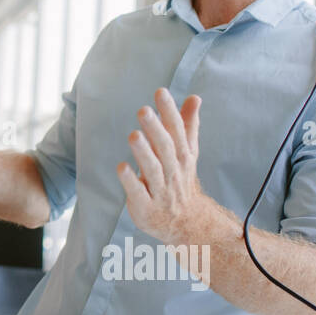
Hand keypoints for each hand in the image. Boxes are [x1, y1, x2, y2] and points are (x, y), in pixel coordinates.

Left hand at [115, 88, 203, 244]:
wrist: (187, 222)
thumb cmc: (180, 180)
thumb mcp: (187, 153)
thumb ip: (187, 125)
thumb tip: (194, 97)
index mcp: (182, 156)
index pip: (177, 131)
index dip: (169, 112)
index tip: (160, 92)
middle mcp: (173, 172)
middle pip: (165, 148)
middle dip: (155, 129)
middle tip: (144, 110)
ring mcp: (160, 190)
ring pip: (153, 170)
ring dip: (143, 152)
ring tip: (134, 135)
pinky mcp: (146, 207)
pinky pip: (138, 193)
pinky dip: (131, 181)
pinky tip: (121, 167)